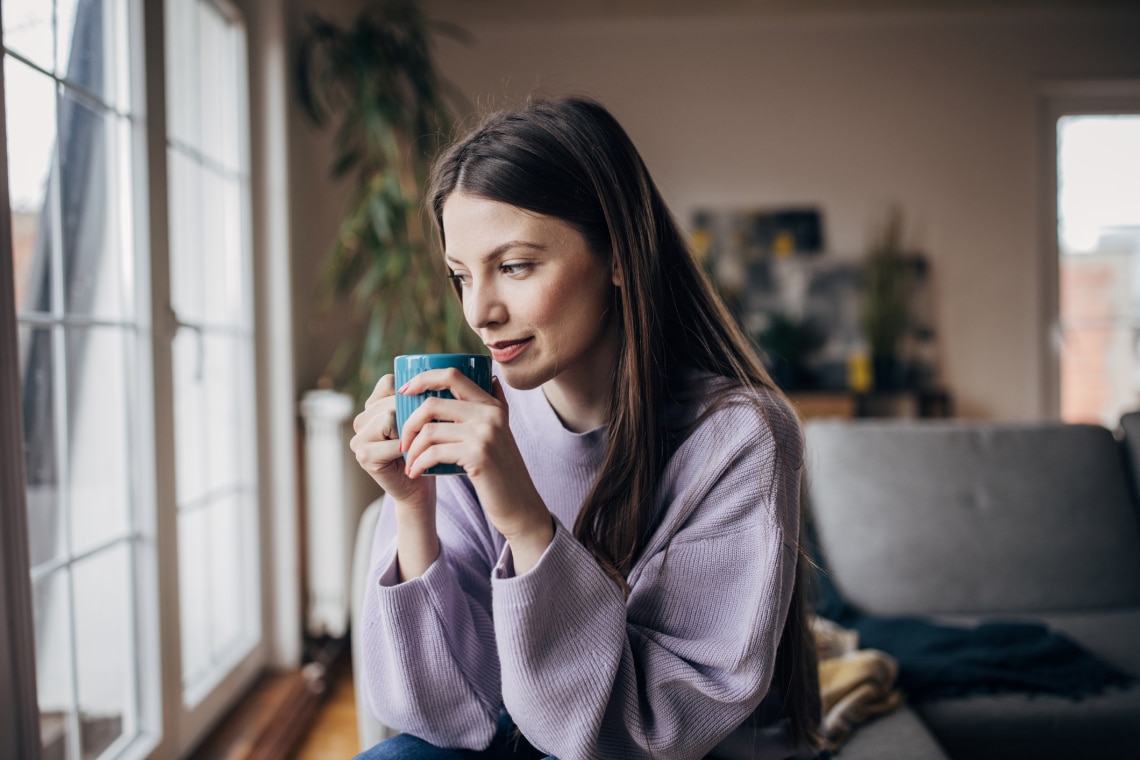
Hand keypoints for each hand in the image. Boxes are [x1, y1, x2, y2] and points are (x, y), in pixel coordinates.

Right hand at [351, 374, 434, 508]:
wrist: (418, 486)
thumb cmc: (425, 449)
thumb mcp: (424, 418)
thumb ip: (425, 397)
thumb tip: (467, 376)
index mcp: (372, 406)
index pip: (389, 383)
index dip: (410, 394)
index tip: (423, 411)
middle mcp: (361, 419)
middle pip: (391, 401)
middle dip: (413, 415)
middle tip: (424, 433)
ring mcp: (358, 438)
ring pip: (389, 417)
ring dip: (410, 432)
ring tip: (415, 445)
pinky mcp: (363, 455)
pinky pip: (391, 441)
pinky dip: (407, 449)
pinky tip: (410, 457)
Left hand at [399, 369, 553, 569]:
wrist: (520, 505)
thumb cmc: (503, 471)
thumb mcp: (503, 432)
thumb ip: (495, 406)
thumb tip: (491, 377)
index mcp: (492, 405)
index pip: (452, 375)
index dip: (423, 378)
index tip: (404, 391)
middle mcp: (490, 414)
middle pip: (433, 404)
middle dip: (409, 423)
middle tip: (403, 442)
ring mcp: (485, 434)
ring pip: (430, 430)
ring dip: (412, 448)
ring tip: (409, 461)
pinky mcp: (478, 456)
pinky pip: (434, 452)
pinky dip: (419, 463)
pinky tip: (415, 472)